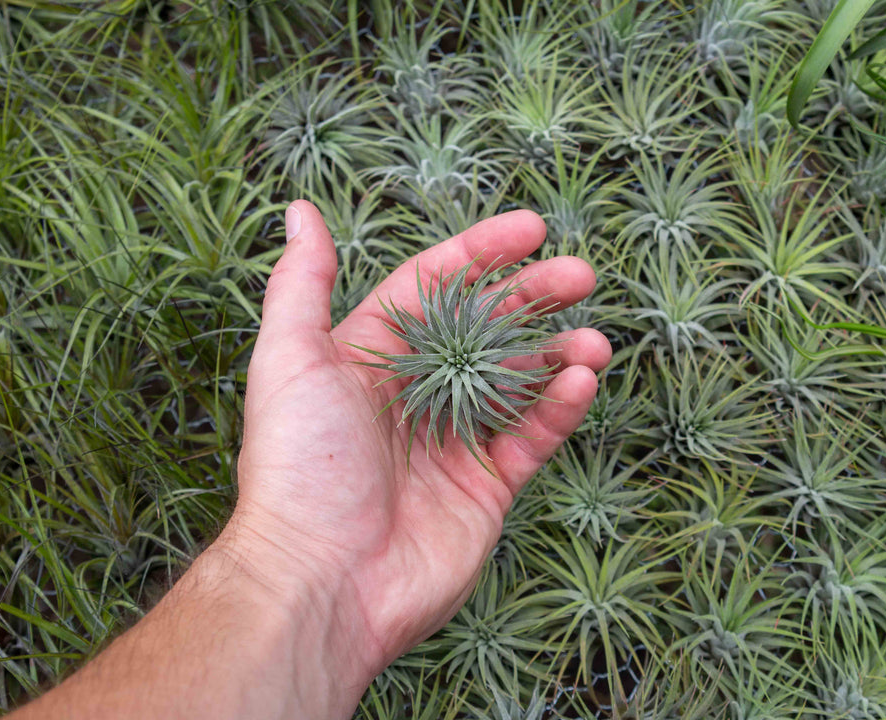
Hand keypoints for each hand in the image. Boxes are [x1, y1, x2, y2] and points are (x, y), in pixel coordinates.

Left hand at [224, 201, 611, 694]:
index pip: (435, 290)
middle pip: (486, 330)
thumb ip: (301, 284)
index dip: (480, 255)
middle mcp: (415, 396)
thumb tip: (300, 211)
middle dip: (533, 299)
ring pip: (518, 382)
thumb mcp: (290, 360)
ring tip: (595, 340)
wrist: (322, 580)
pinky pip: (532, 437)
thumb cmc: (299, 465)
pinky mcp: (485, 488)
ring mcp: (453, 443)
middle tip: (580, 274)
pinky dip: (559, 407)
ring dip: (559, 354)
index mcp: (370, 360)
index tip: (529, 229)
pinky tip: (580, 381)